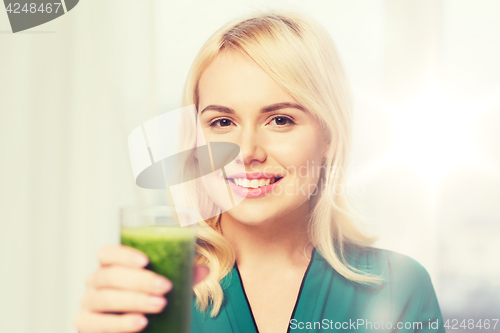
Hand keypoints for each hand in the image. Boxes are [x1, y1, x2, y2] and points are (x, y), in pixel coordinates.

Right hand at [74, 244, 208, 332]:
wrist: (140, 329)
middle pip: (108, 276)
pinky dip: (119, 324)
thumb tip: (204, 269)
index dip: (122, 254)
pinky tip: (140, 323)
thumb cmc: (147, 301)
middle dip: (139, 281)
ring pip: (103, 299)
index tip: (146, 260)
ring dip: (134, 301)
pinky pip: (95, 324)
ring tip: (160, 305)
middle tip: (166, 287)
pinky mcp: (85, 326)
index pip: (107, 253)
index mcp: (110, 266)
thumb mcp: (165, 287)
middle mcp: (95, 283)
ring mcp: (88, 305)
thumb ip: (181, 276)